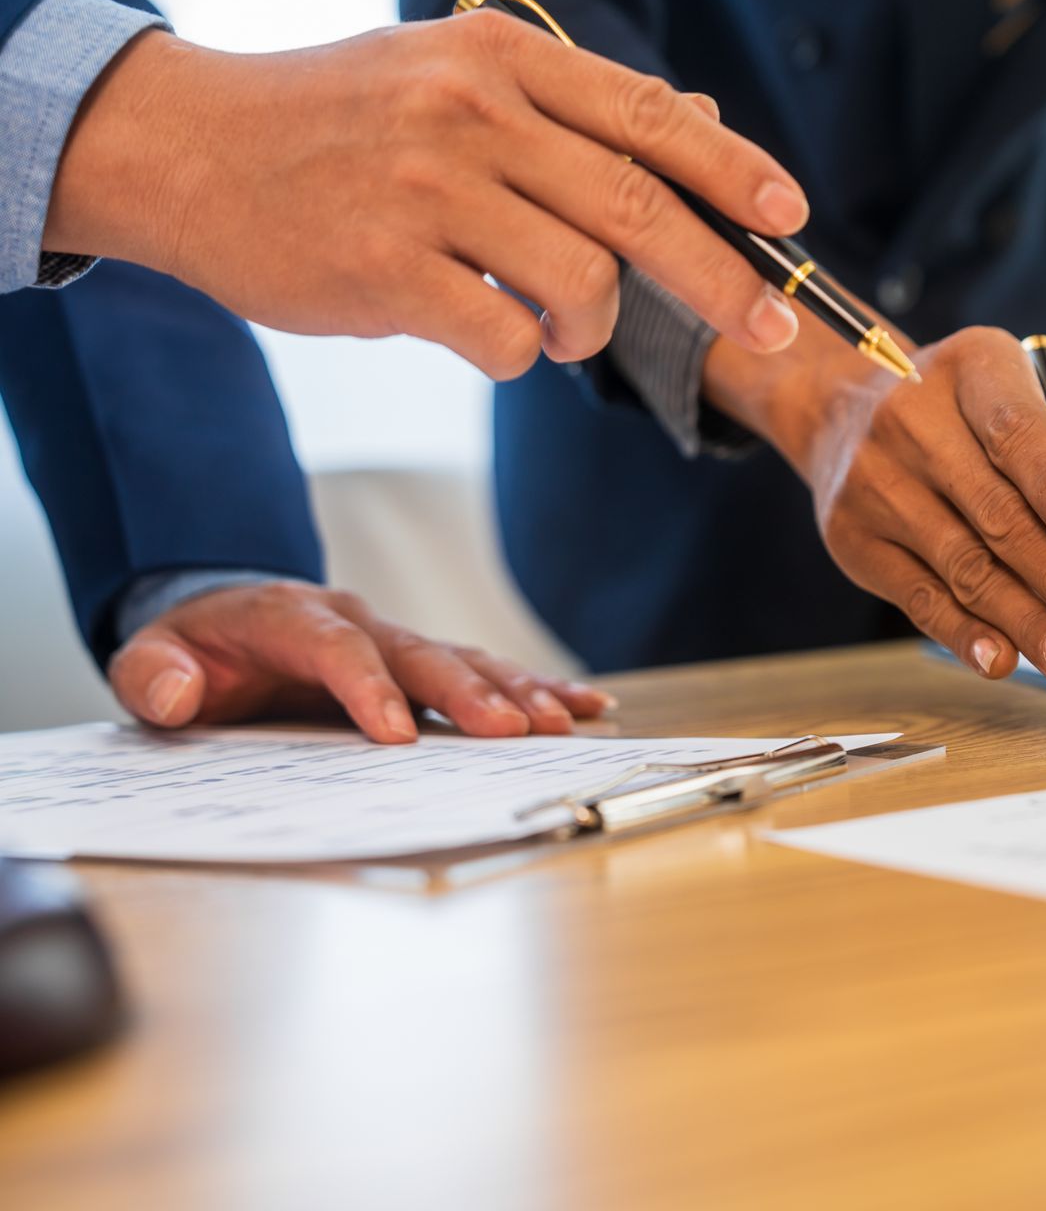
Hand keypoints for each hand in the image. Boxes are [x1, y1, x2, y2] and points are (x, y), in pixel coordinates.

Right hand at [44, 12, 809, 377]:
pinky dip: (516, 353)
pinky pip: (503, 339)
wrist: (191, 148)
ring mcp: (424, 191)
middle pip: (639, 206)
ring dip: (591, 326)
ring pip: (580, 281)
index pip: (649, 116)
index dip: (734, 170)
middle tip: (774, 332)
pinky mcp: (381, 268)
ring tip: (558, 325)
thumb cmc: (344, 122)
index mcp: (501, 63)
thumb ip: (571, 106)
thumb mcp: (454, 78)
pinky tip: (487, 333)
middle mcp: (470, 115)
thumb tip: (701, 116)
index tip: (790, 218)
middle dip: (724, 281)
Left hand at [108, 582, 614, 742]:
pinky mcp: (423, 664)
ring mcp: (397, 640)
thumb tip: (179, 696)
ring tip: (562, 721)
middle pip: (421, 653)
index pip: (337, 649)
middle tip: (513, 730)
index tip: (395, 735)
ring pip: (464, 659)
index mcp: (293, 618)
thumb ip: (153, 675)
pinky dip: (538, 686)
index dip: (369, 688)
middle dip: (469, 693)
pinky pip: (486, 670)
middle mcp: (359, 622)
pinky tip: (585, 705)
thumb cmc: (197, 648)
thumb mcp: (153, 657)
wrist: (226, 618)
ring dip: (517, 690)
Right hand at [706, 320, 1045, 685]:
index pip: (1017, 430)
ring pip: (961, 566)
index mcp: (972, 367)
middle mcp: (911, 419)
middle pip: (994, 512)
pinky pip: (917, 596)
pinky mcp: (852, 538)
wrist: (848, 412)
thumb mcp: (1039, 397)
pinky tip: (1003, 660)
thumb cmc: (972, 410)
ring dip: (1022, 622)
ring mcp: (873, 481)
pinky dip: (964, 634)